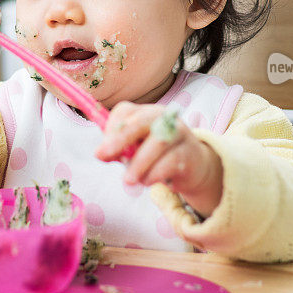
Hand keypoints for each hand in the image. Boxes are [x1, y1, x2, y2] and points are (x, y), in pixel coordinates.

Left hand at [95, 102, 223, 216]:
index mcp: (145, 112)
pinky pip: (170, 162)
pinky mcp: (189, 153)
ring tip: (128, 180)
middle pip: (140, 121)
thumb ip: (117, 150)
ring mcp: (179, 133)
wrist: (192, 167)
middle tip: (103, 156)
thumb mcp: (135, 150)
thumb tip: (100, 154)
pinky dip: (154, 174)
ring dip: (138, 163)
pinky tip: (147, 181)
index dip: (110, 130)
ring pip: (157, 143)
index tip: (100, 152)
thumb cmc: (156, 156)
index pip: (124, 111)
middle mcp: (163, 117)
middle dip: (119, 139)